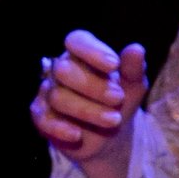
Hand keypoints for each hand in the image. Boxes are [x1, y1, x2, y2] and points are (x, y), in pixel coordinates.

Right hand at [33, 28, 143, 177]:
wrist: (108, 136)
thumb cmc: (118, 103)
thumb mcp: (133, 86)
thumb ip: (133, 69)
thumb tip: (136, 50)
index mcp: (82, 55)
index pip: (77, 41)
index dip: (92, 51)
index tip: (114, 65)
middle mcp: (61, 70)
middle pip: (64, 70)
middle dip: (93, 86)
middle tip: (118, 98)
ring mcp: (49, 93)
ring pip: (58, 97)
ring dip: (88, 110)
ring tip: (114, 120)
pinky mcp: (42, 117)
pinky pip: (44, 120)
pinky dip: (60, 128)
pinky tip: (77, 135)